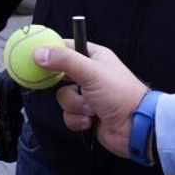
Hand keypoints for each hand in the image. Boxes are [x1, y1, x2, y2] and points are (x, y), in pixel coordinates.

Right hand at [33, 42, 148, 158]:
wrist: (136, 128)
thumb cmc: (118, 93)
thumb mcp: (90, 71)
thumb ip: (64, 60)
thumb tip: (37, 52)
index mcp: (94, 57)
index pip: (67, 47)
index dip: (52, 51)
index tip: (38, 58)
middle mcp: (90, 74)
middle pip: (60, 74)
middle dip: (64, 85)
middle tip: (70, 86)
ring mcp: (88, 96)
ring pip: (63, 97)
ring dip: (75, 105)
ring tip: (91, 109)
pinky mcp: (86, 115)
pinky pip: (69, 115)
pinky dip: (78, 119)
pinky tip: (91, 121)